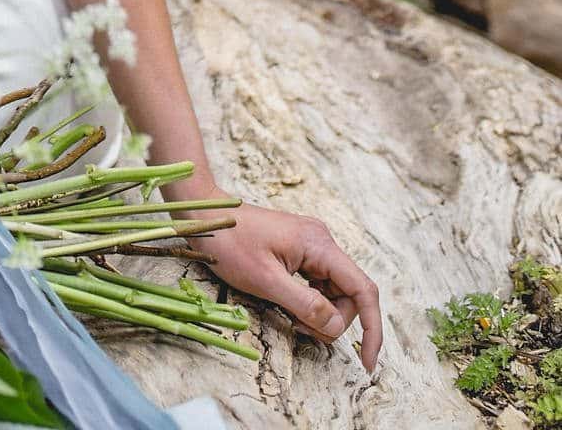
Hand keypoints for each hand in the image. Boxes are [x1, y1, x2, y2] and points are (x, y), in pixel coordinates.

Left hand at [187, 203, 381, 372]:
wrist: (208, 217)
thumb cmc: (230, 244)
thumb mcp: (266, 280)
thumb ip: (305, 304)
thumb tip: (337, 327)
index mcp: (319, 244)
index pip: (363, 290)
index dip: (372, 328)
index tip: (367, 362)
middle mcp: (322, 242)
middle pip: (349, 296)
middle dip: (332, 321)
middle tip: (298, 328)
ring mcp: (312, 246)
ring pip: (334, 293)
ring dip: (319, 314)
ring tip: (289, 316)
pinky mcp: (300, 252)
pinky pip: (318, 286)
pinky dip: (309, 304)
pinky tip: (288, 306)